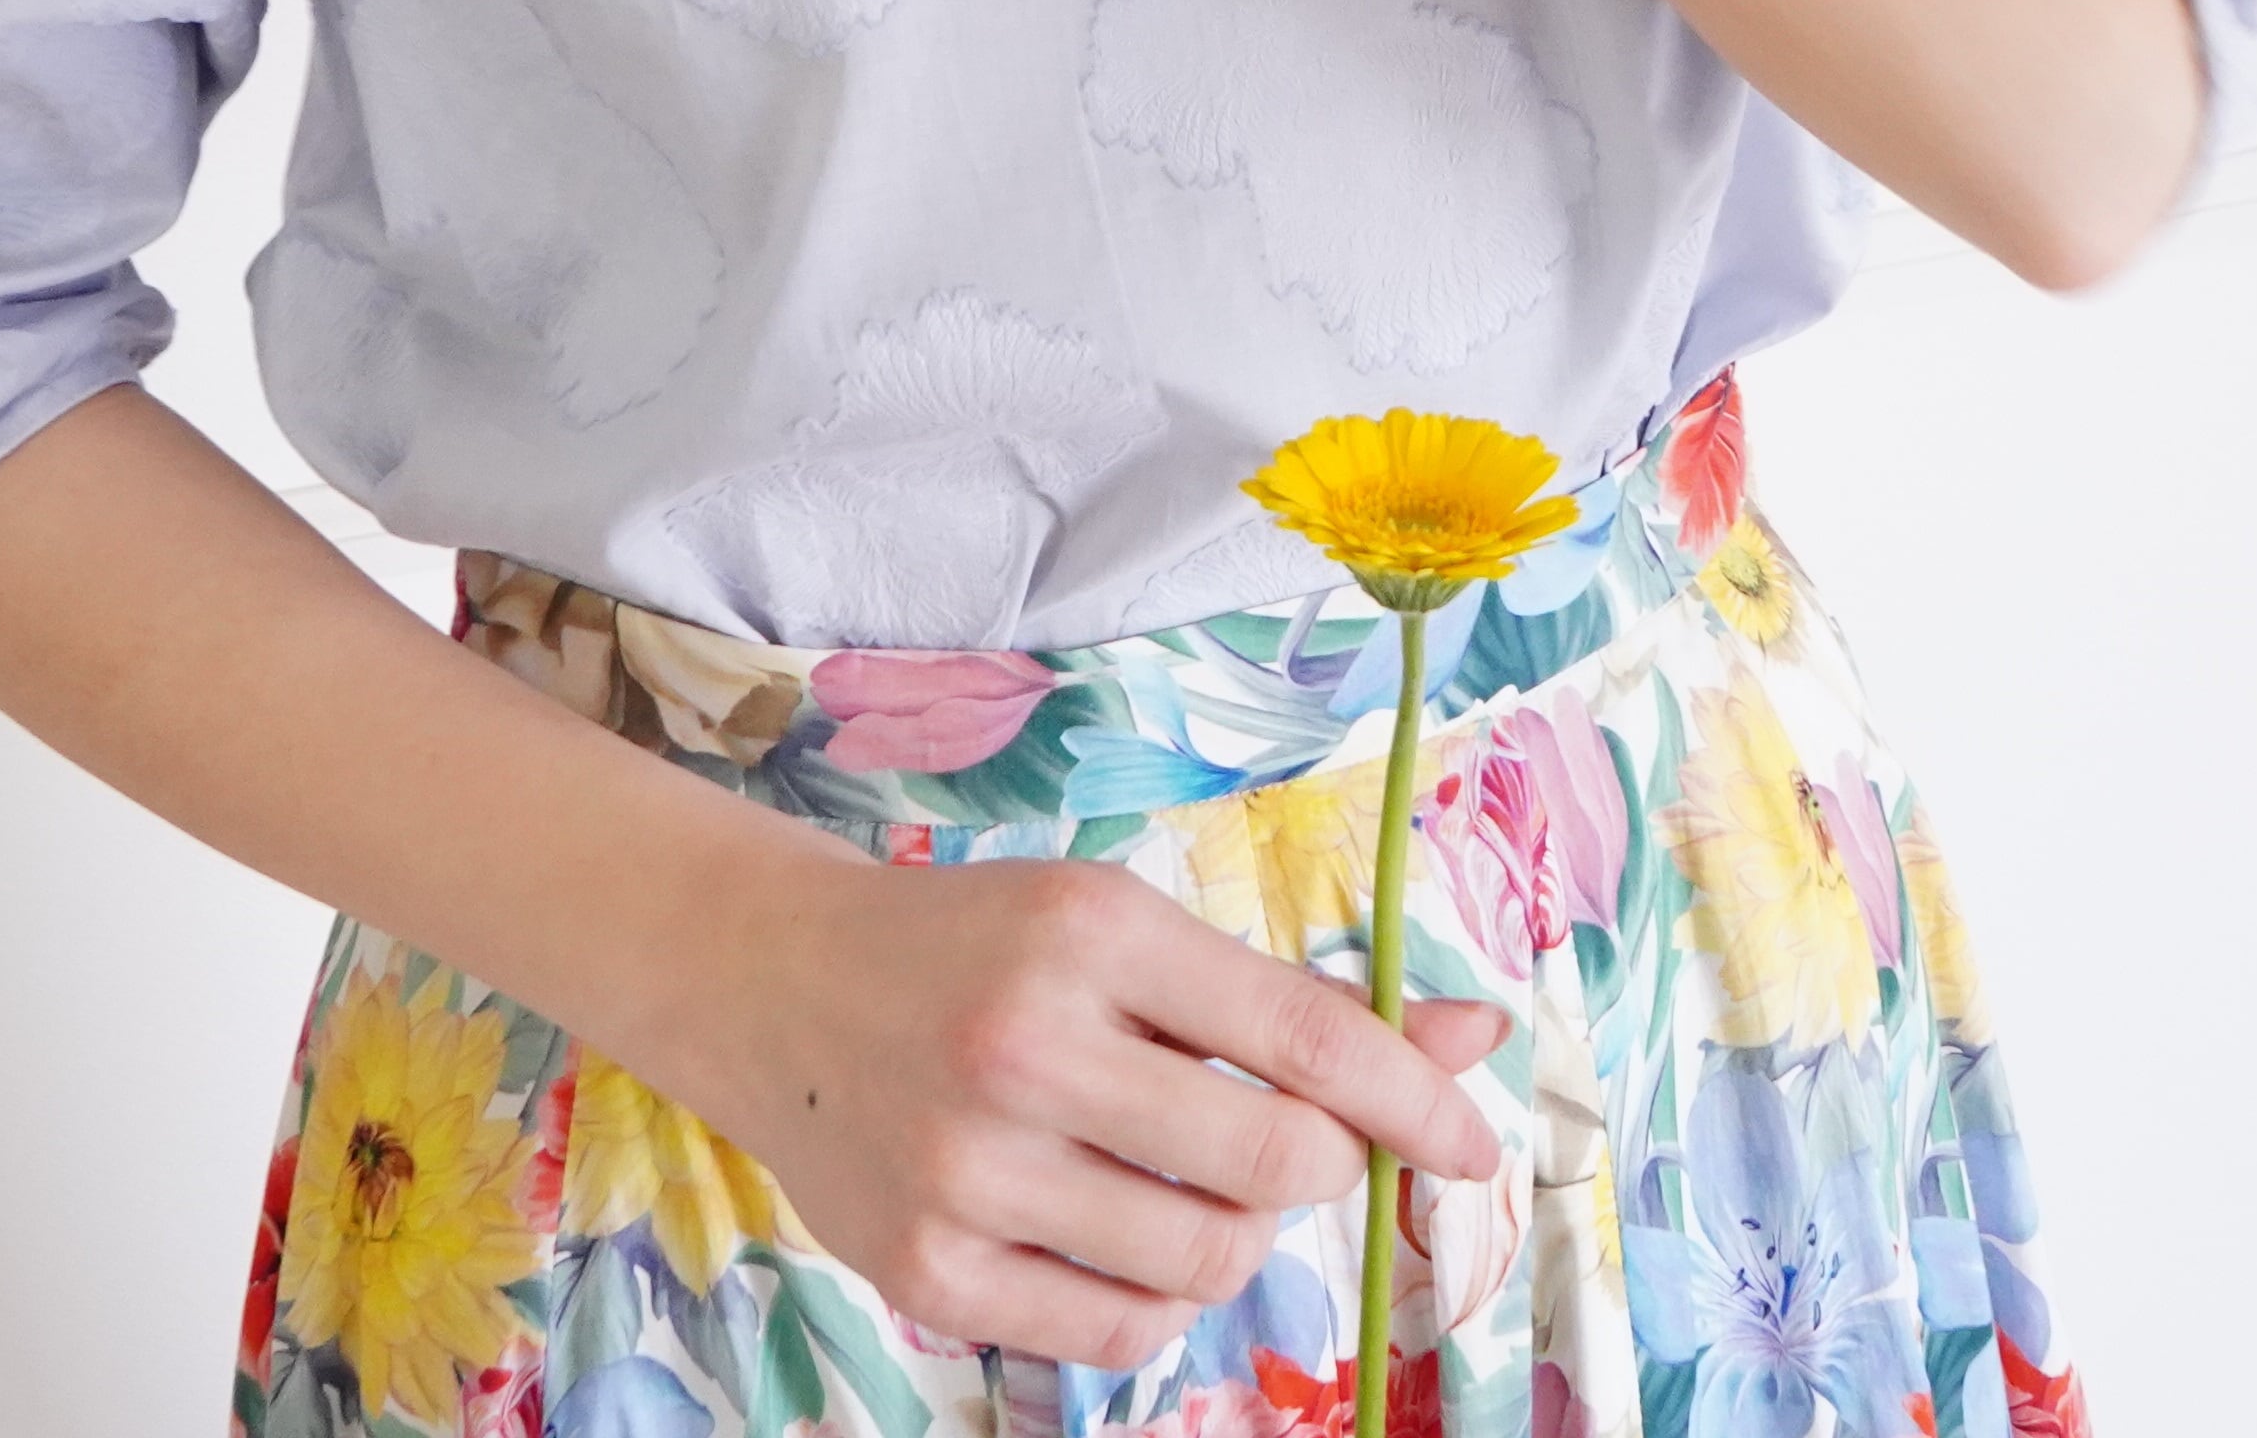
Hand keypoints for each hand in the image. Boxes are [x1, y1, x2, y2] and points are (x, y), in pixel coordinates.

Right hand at [684, 836, 1511, 1368]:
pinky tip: (1128, 1231)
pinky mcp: (930, 1271)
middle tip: (1292, 1142)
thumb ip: (1288, 996)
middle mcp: (1027, 1048)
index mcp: (1091, 932)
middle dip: (1322, 1167)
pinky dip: (1163, 1294)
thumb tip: (1469, 1039)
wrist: (785, 985)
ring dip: (1239, 1231)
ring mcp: (969, 1171)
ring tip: (1186, 1174)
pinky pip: (1121, 1332)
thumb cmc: (986, 945)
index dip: (1412, 1097)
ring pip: (1207, 1260)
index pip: (1301, 1034)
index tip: (1471, 1143)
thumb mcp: (1125, 925)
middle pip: (1270, 1166)